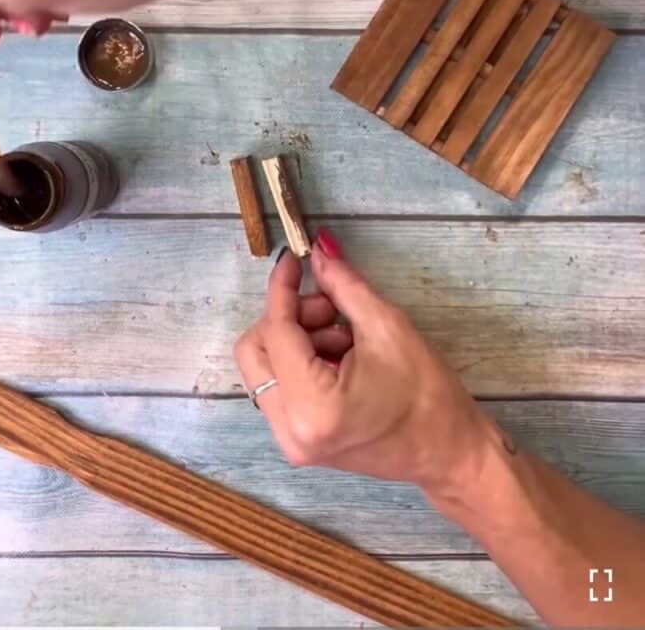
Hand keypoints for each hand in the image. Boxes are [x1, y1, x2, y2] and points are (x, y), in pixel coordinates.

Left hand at [234, 229, 503, 498]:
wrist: (448, 453)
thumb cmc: (427, 395)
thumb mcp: (386, 327)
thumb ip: (343, 285)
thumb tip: (318, 251)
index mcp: (312, 406)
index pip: (277, 330)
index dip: (283, 288)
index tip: (294, 258)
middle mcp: (289, 430)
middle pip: (255, 350)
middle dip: (288, 318)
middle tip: (331, 309)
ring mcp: (290, 440)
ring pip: (265, 367)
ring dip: (296, 339)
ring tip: (346, 337)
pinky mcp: (298, 441)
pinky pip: (279, 386)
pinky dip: (300, 361)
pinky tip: (340, 356)